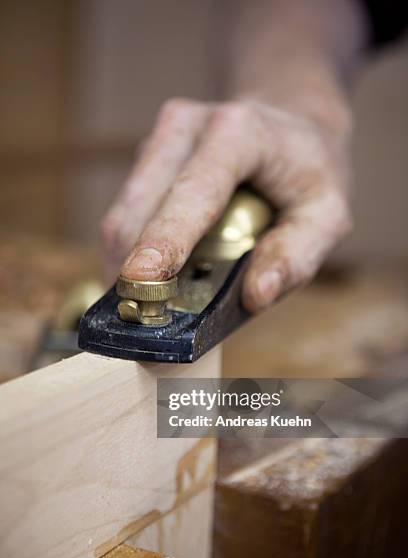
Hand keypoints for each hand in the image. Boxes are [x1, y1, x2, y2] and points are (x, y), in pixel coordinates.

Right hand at [101, 97, 351, 311]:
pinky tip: (154, 274)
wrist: (290, 123)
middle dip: (134, 267)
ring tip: (147, 302)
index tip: (140, 281)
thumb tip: (254, 295)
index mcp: (238, 133)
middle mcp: (187, 126)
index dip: (164, 240)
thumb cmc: (309, 171)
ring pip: (122, 215)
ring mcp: (161, 139)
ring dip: (128, 264)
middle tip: (143, 317)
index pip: (193, 193)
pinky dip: (134, 252)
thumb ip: (297, 255)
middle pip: (140, 208)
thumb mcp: (329, 211)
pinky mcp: (147, 157)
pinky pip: (127, 214)